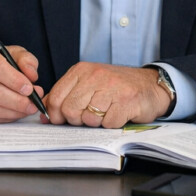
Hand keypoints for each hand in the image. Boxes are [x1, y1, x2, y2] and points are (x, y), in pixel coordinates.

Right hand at [0, 43, 42, 122]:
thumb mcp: (13, 54)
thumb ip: (25, 61)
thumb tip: (32, 76)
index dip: (14, 80)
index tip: (29, 89)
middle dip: (17, 101)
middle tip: (33, 104)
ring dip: (12, 111)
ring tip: (27, 109)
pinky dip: (5, 117)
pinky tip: (15, 113)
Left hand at [44, 63, 170, 127]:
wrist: (150, 85)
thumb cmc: (116, 87)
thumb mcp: (88, 84)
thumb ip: (66, 96)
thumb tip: (45, 115)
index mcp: (81, 71)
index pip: (55, 98)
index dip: (55, 115)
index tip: (61, 120)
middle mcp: (95, 76)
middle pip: (70, 110)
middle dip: (77, 120)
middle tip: (89, 115)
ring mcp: (111, 88)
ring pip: (89, 119)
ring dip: (97, 122)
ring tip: (106, 112)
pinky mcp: (126, 101)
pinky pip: (108, 123)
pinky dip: (112, 124)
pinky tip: (118, 113)